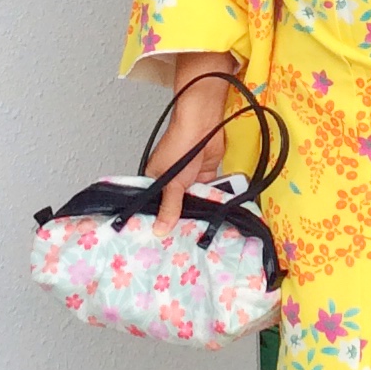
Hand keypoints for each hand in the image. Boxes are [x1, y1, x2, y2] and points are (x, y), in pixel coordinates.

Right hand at [145, 56, 238, 230]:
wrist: (204, 124)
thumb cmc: (179, 146)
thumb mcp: (172, 181)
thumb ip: (169, 206)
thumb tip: (160, 230)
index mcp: (154, 181)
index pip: (154, 208)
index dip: (159, 223)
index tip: (163, 243)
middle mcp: (171, 182)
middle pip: (175, 207)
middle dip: (181, 221)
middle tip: (184, 246)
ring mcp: (189, 179)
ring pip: (193, 202)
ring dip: (199, 213)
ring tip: (202, 237)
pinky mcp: (207, 176)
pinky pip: (209, 194)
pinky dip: (212, 202)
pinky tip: (216, 220)